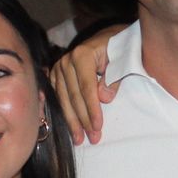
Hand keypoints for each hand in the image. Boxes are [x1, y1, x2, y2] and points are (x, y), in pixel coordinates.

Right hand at [49, 26, 123, 143]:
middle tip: (93, 138)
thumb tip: (104, 99)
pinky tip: (68, 127)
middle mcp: (66, 62)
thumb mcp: (121, 59)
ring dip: (72, 122)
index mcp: (82, 55)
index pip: (87, 88)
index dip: (92, 109)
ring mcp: (58, 69)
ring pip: (64, 100)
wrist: (107, 38)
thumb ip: (113, 78)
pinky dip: (65, 113)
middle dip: (83, 120)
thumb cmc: (118, 49)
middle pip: (74, 97)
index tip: (98, 127)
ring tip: (80, 139)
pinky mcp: (55, 76)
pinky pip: (59, 98)